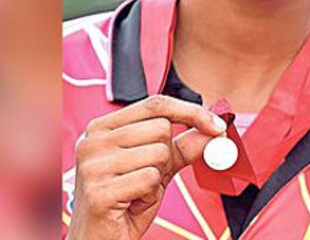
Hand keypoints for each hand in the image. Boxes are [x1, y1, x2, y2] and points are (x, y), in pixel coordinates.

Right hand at [67, 95, 226, 239]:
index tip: (216, 125)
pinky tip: (131, 204)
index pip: (156, 104)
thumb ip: (182, 147)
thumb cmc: (124, 204)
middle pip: (161, 128)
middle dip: (167, 156)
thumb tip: (212, 130)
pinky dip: (150, 196)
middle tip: (148, 178)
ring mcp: (93, 165)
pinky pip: (150, 179)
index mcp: (102, 128)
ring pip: (159, 154)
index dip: (191, 112)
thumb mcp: (157, 169)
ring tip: (136, 192)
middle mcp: (93, 141)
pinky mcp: (99, 190)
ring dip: (157, 179)